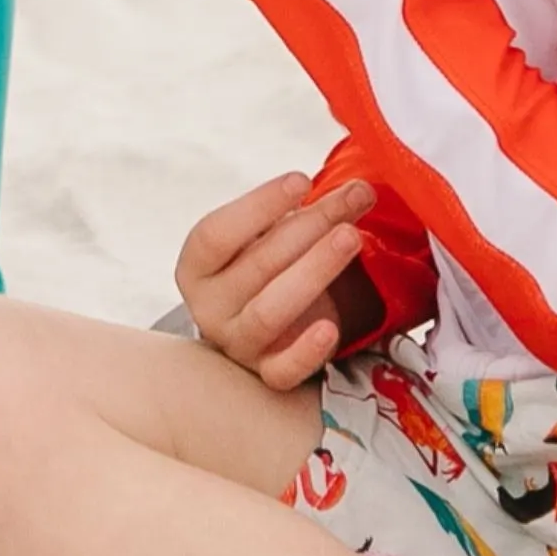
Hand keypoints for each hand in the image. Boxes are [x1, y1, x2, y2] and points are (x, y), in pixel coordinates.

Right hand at [175, 171, 378, 389]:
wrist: (272, 326)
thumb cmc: (268, 269)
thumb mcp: (269, 237)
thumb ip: (303, 212)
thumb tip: (359, 188)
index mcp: (197, 267)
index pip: (217, 234)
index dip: (259, 205)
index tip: (301, 181)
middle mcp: (209, 308)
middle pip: (255, 264)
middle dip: (309, 226)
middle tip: (351, 200)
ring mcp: (237, 344)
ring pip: (268, 312)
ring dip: (313, 270)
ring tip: (350, 238)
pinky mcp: (268, 374)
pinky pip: (284, 370)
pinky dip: (306, 350)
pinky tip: (330, 328)